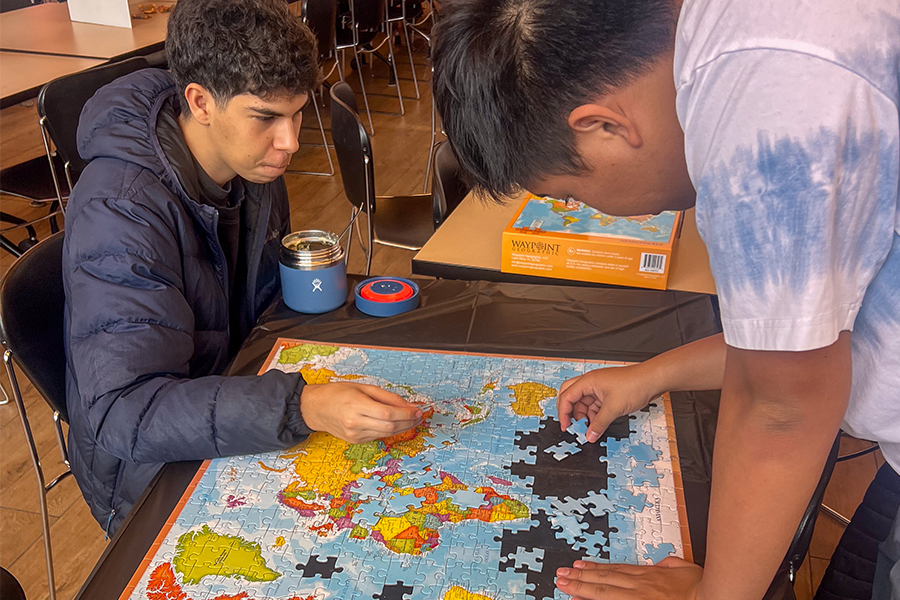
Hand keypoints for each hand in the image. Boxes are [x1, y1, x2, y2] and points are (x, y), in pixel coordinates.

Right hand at [300, 382, 422, 443]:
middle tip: (419, 416)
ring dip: (402, 427)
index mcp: (356, 406)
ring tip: (411, 420)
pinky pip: (378, 436)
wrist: (316, 408)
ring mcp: (354, 434)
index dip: (406, 413)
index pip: (388, 414)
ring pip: (386, 434)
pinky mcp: (355, 441)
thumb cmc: (337, 393)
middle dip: (408, 422)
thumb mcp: (363, 388)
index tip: (418, 410)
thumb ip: (387, 397)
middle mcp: (355, 423)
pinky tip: (395, 423)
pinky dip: (389, 430)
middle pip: (390, 426)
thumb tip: (407, 405)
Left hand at [556, 558, 702, 599]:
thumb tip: (661, 564)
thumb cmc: (702, 588)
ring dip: (582, 588)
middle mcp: (640, 586)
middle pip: (604, 580)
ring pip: (604, 592)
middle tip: (561, 576)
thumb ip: (668, 564)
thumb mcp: (684, 567)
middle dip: (580, 578)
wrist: (712, 596)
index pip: (615, 571)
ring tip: (564, 585)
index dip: (595, 568)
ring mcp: (639, 598)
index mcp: (649, 574)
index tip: (579, 566)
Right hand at [558, 364, 658, 442]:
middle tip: (572, 426)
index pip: (567, 396)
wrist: (652, 380)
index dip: (563, 413)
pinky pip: (595, 405)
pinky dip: (594, 415)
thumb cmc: (635, 385)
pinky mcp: (608, 393)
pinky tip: (598, 424)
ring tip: (589, 428)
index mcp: (588, 381)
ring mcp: (599, 387)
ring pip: (584, 402)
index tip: (566, 426)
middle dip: (570, 412)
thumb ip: (599, 424)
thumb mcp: (614, 408)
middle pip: (571, 397)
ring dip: (584, 415)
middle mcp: (591, 383)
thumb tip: (590, 435)